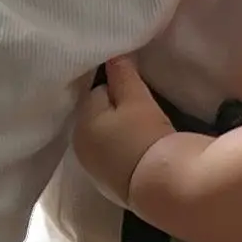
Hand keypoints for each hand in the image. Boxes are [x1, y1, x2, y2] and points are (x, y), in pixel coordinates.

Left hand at [72, 56, 172, 203]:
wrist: (162, 186)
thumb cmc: (145, 135)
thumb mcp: (136, 99)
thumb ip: (122, 74)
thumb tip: (113, 54)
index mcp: (81, 122)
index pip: (95, 91)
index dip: (115, 84)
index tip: (135, 83)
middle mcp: (80, 147)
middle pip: (97, 117)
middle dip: (113, 107)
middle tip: (142, 102)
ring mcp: (95, 170)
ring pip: (106, 138)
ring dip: (118, 130)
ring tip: (144, 124)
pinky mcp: (111, 185)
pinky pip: (115, 156)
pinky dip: (124, 149)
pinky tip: (142, 148)